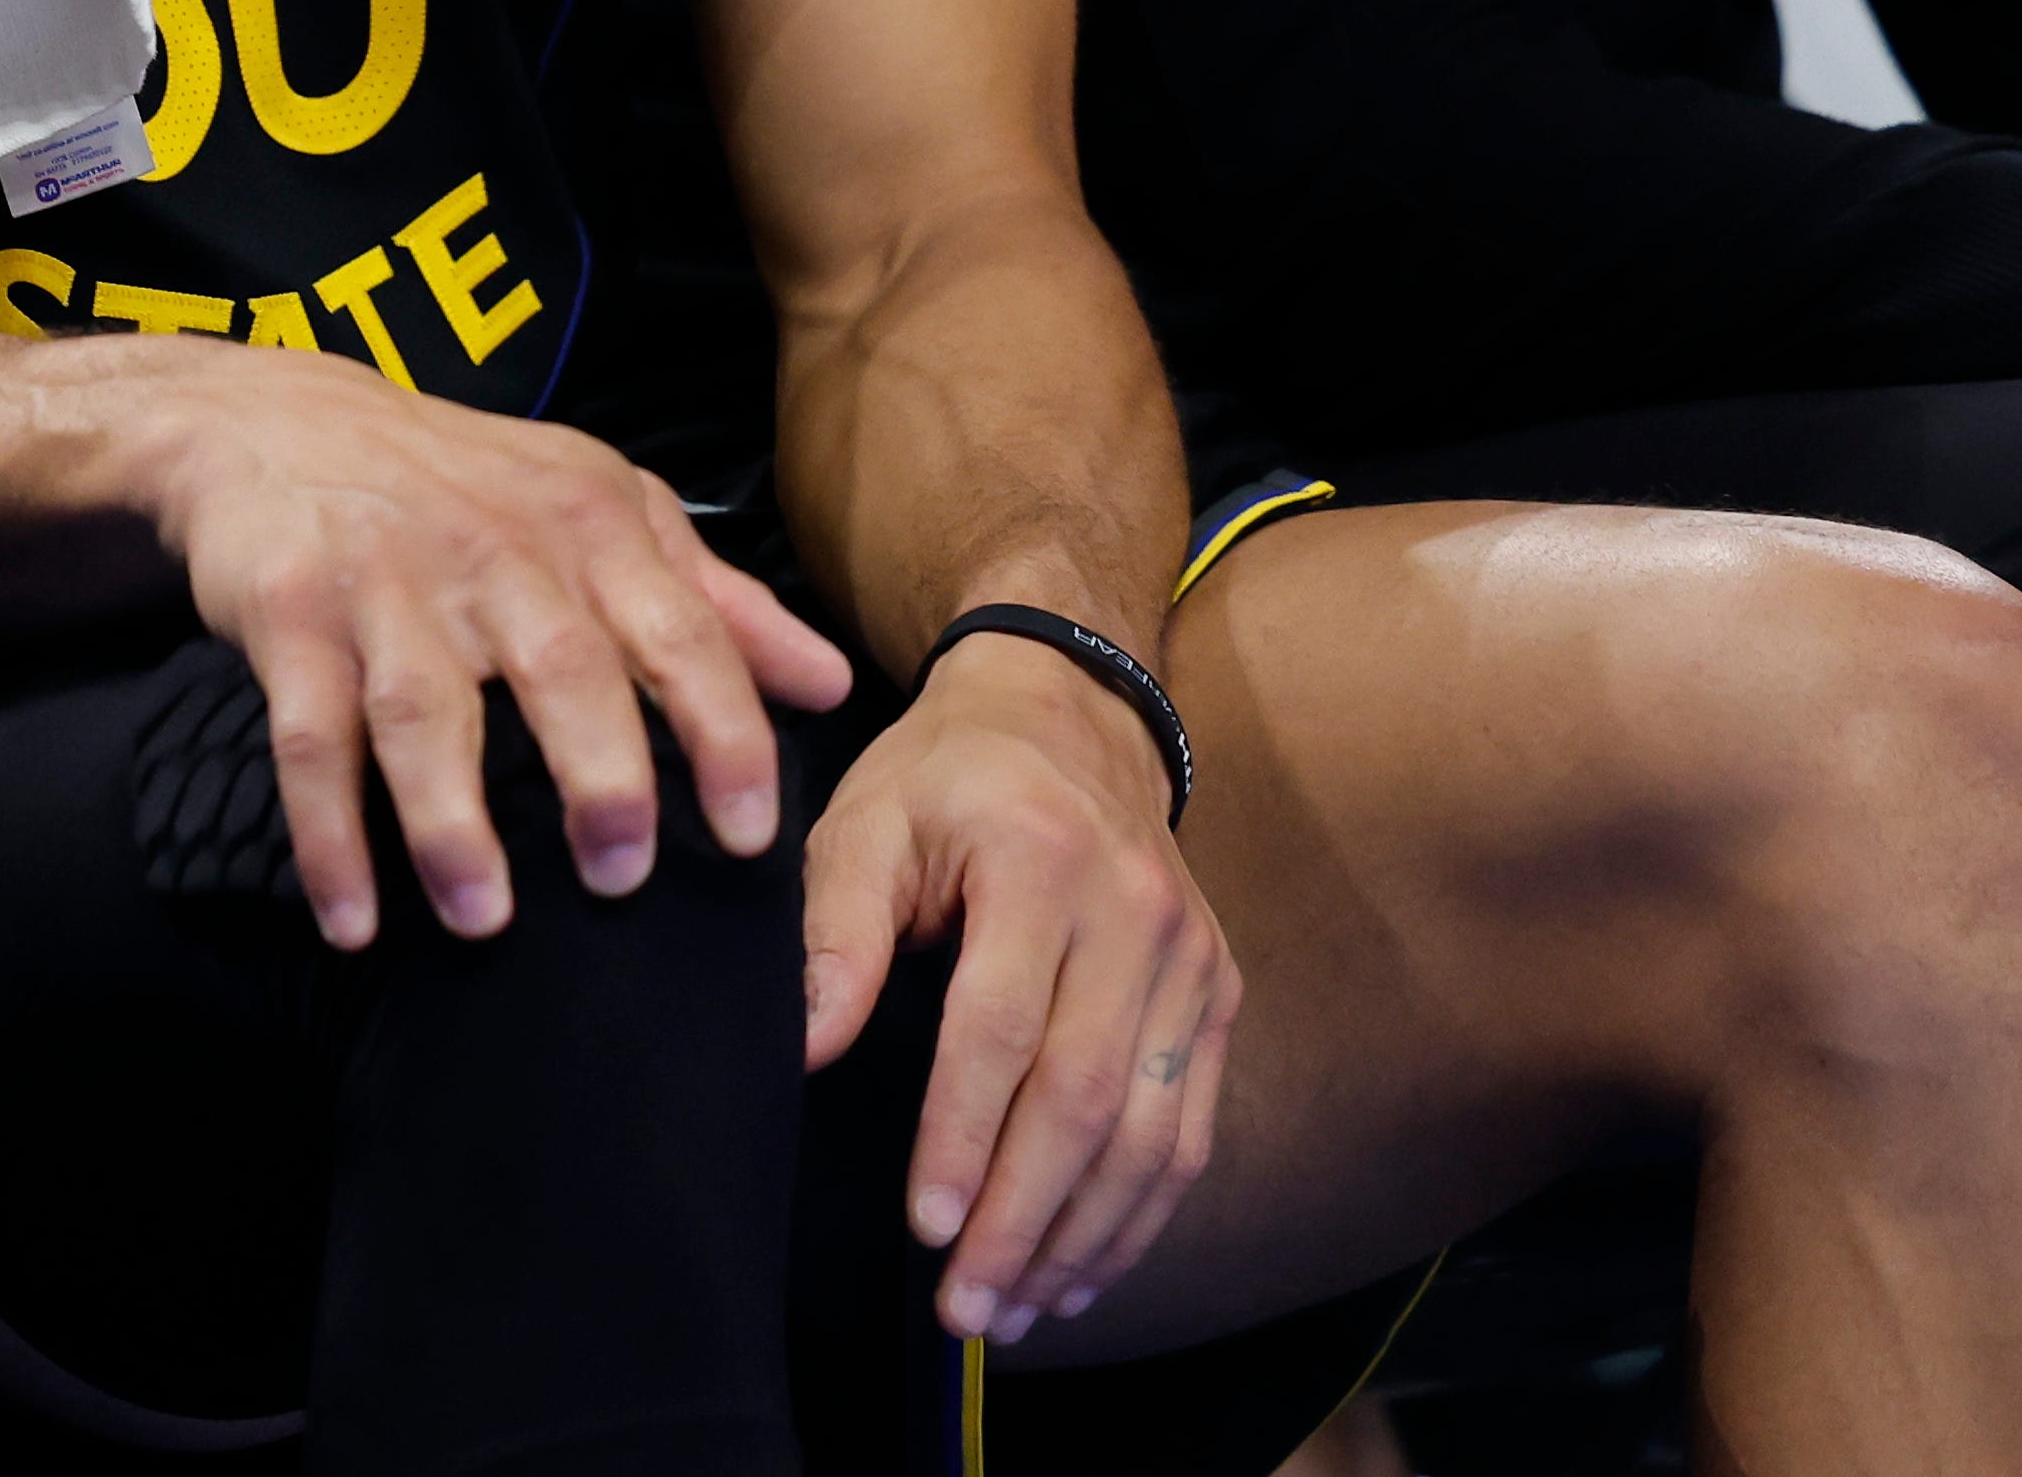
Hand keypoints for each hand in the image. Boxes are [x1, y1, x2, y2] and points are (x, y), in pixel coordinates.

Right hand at [144, 349, 849, 948]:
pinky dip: (329, 834)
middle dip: (600, 775)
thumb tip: (830, 684)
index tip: (747, 837)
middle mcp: (492, 550)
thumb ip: (714, 600)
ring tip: (484, 921)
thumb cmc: (462, 485)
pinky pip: (309, 737)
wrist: (274, 420)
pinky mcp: (289, 614)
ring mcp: (384, 582)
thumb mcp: (598, 507)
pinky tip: (355, 919)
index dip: (721, 732)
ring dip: (451, 822)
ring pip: (424, 711)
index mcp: (587, 525)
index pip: (678, 631)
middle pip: (559, 667)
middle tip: (622, 877)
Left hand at [801, 631, 1234, 1343]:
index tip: (926, 1224)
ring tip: (1012, 1309)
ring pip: (1150, 1134)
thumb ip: (834, 932)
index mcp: (1040, 862)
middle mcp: (1136, 915)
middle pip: (1085, 1099)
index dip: (963, 1135)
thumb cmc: (946, 776)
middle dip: (1024, 1218)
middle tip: (965, 1306)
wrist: (1069, 712)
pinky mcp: (1218, 994)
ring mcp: (1191, 959)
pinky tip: (1082, 1268)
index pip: (1001, 1028)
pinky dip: (1138, 1212)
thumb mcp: (866, 820)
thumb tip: (803, 1049)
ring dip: (1083, 1238)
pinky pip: (1189, 1127)